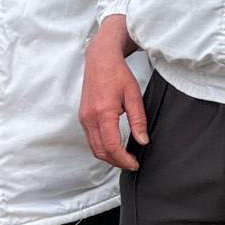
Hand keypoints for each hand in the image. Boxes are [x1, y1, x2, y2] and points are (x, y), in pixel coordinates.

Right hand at [79, 15, 148, 171]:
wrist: (100, 60)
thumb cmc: (117, 74)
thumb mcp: (133, 96)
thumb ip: (138, 120)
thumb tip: (142, 141)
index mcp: (103, 112)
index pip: (112, 146)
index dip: (123, 159)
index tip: (134, 164)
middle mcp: (90, 118)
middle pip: (101, 151)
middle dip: (116, 162)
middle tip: (131, 164)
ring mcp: (84, 118)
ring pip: (94, 148)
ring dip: (108, 157)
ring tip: (124, 157)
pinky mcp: (83, 117)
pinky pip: (91, 140)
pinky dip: (102, 148)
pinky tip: (114, 146)